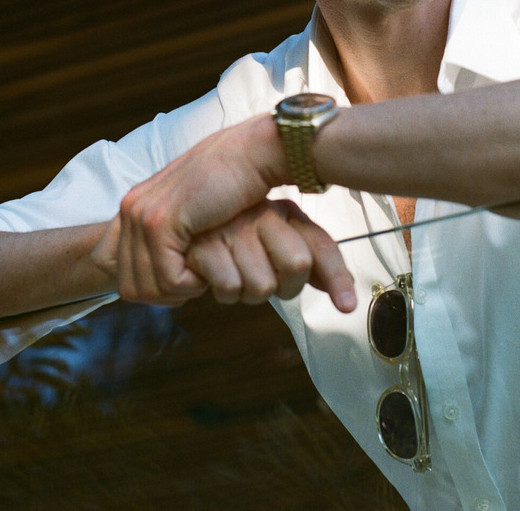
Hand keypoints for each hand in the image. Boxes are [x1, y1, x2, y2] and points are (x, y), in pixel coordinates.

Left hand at [90, 116, 354, 311]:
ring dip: (179, 292)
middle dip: (162, 297)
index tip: (175, 283)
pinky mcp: (161, 223)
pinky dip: (192, 284)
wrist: (252, 154)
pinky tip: (209, 270)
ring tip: (203, 277)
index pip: (108, 263)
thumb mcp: (191, 211)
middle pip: (127, 284)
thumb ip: (167, 232)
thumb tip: (156, 269)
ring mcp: (142, 215)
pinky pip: (169, 279)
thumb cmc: (233, 184)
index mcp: (133, 205)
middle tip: (193, 287)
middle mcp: (130, 209)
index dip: (143, 284)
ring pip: (145, 287)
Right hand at [186, 199, 355, 310]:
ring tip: (229, 274)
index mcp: (284, 214)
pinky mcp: (203, 242)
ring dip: (244, 294)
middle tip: (260, 281)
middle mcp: (263, 215)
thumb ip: (308, 264)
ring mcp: (233, 227)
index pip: (320, 246)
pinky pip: (228, 288)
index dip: (336, 277)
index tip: (346, 305)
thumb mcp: (272, 242)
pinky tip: (206, 276)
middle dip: (282, 289)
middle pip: (297, 268)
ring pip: (262, 286)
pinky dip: (218, 293)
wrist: (172, 218)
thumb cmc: (229, 237)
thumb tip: (344, 299)